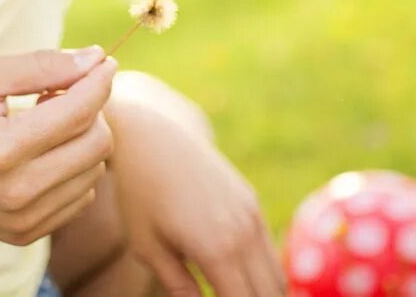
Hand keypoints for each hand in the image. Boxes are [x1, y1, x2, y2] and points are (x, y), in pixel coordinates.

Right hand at [0, 47, 116, 245]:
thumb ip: (41, 65)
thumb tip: (95, 58)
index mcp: (2, 149)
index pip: (80, 111)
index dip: (98, 80)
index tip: (102, 62)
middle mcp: (18, 191)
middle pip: (98, 143)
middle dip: (91, 109)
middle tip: (60, 92)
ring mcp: (24, 219)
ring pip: (95, 169)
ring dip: (82, 137)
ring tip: (45, 121)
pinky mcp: (28, 233)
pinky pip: (81, 194)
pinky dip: (73, 167)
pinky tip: (42, 151)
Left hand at [108, 75, 283, 295]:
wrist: (150, 135)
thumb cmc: (139, 194)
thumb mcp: (149, 248)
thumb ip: (179, 288)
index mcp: (217, 249)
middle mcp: (243, 232)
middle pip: (269, 295)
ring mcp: (252, 214)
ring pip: (276, 276)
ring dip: (266, 296)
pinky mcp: (251, 202)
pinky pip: (269, 250)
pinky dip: (265, 276)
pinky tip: (247, 287)